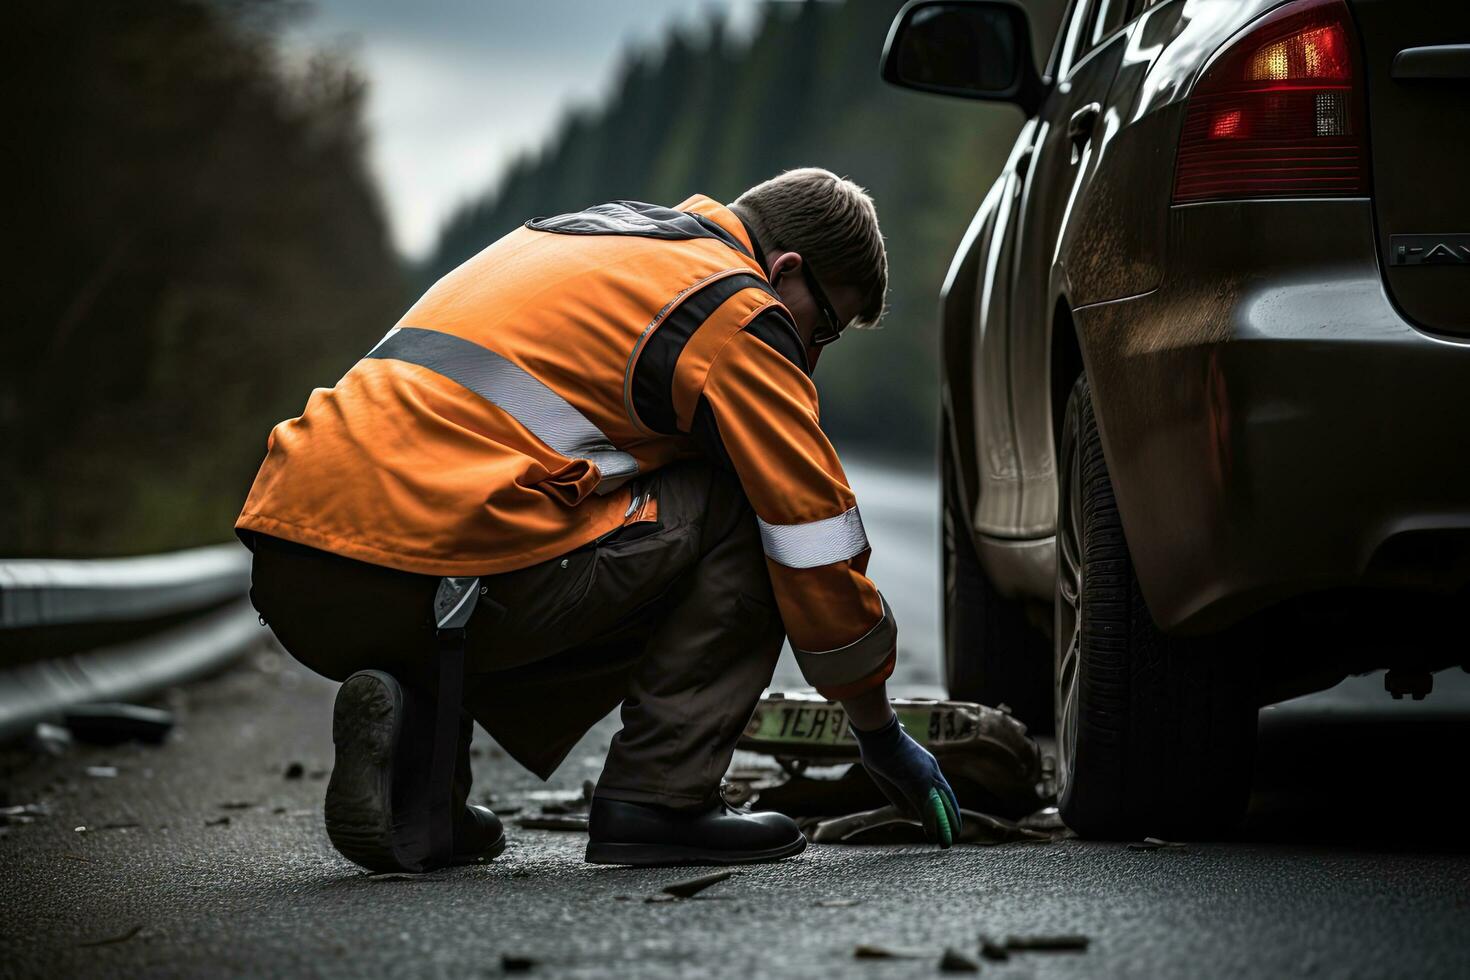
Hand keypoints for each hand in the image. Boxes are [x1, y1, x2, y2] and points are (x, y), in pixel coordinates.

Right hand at [850, 713, 962, 847]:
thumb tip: (907, 813)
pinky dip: (930, 823)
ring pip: (940, 806)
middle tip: (954, 834)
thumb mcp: (889, 772)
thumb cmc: (879, 747)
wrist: (879, 733)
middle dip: (951, 818)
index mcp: (927, 764)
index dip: (946, 804)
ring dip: (944, 826)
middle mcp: (932, 771)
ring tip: (947, 842)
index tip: (949, 817)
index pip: (942, 788)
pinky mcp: (918, 784)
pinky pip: (928, 808)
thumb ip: (898, 793)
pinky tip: (931, 836)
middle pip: (946, 798)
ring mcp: (926, 777)